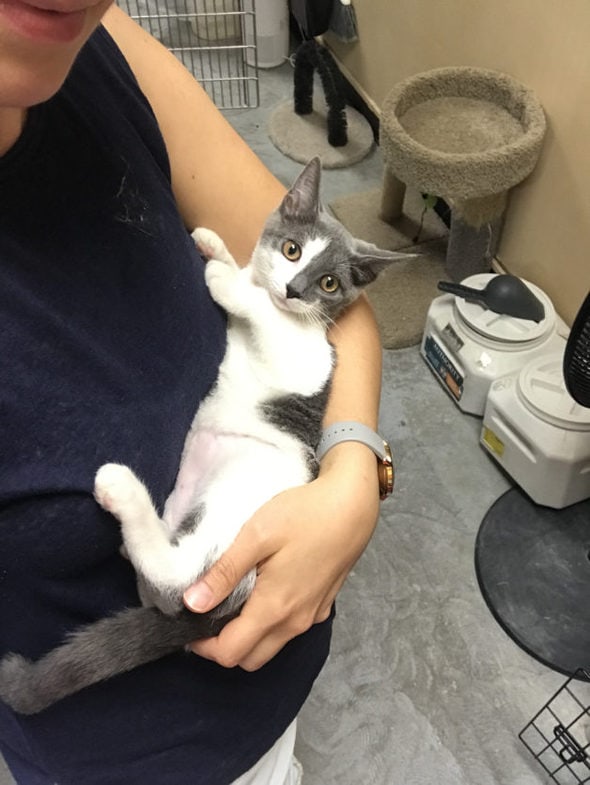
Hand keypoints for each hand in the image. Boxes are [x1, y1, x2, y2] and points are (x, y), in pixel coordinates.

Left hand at [183, 443, 379, 670]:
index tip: (188, 622)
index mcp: (275, 608)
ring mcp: (312, 615)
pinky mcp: (322, 604)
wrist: (352, 504)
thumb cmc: (305, 514)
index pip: (230, 653)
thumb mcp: (256, 536)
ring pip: (271, 647)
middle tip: (205, 615)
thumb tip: (191, 604)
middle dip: (222, 648)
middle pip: (250, 659)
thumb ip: (224, 572)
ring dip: (246, 639)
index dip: (202, 645)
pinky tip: (262, 593)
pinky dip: (269, 626)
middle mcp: (295, 622)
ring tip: (230, 603)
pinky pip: (290, 630)